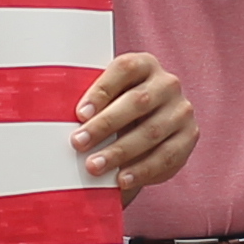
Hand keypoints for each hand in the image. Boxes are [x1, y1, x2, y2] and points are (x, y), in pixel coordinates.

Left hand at [73, 52, 194, 194]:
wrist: (152, 125)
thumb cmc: (118, 108)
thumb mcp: (108, 97)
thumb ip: (91, 102)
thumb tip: (53, 116)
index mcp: (144, 64)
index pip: (124, 70)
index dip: (101, 90)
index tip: (79, 113)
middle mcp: (167, 83)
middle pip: (137, 102)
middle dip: (105, 125)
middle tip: (78, 143)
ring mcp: (182, 110)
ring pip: (151, 132)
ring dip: (120, 152)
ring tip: (94, 166)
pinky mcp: (189, 136)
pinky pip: (166, 156)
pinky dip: (142, 170)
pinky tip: (121, 179)